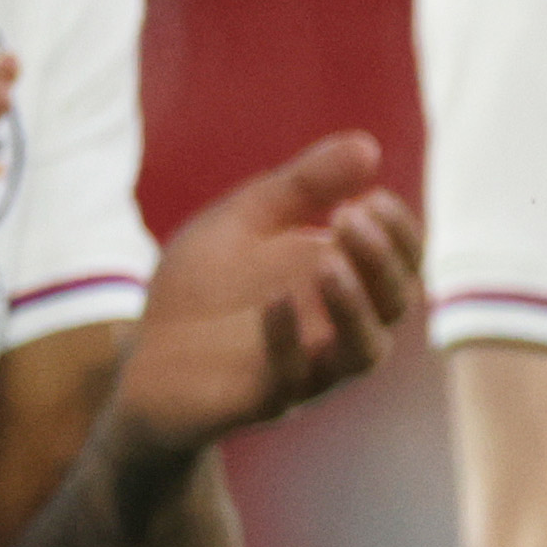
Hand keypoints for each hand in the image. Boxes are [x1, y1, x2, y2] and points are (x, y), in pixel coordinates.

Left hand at [107, 131, 421, 458]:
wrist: (143, 358)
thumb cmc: (204, 289)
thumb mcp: (246, 221)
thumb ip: (302, 186)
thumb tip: (367, 147)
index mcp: (344, 284)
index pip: (402, 263)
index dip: (399, 232)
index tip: (373, 196)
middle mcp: (340, 330)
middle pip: (395, 303)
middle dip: (381, 258)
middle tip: (352, 216)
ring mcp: (308, 369)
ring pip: (363, 350)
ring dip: (354, 306)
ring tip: (328, 262)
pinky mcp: (264, 399)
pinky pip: (292, 378)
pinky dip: (287, 340)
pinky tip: (274, 300)